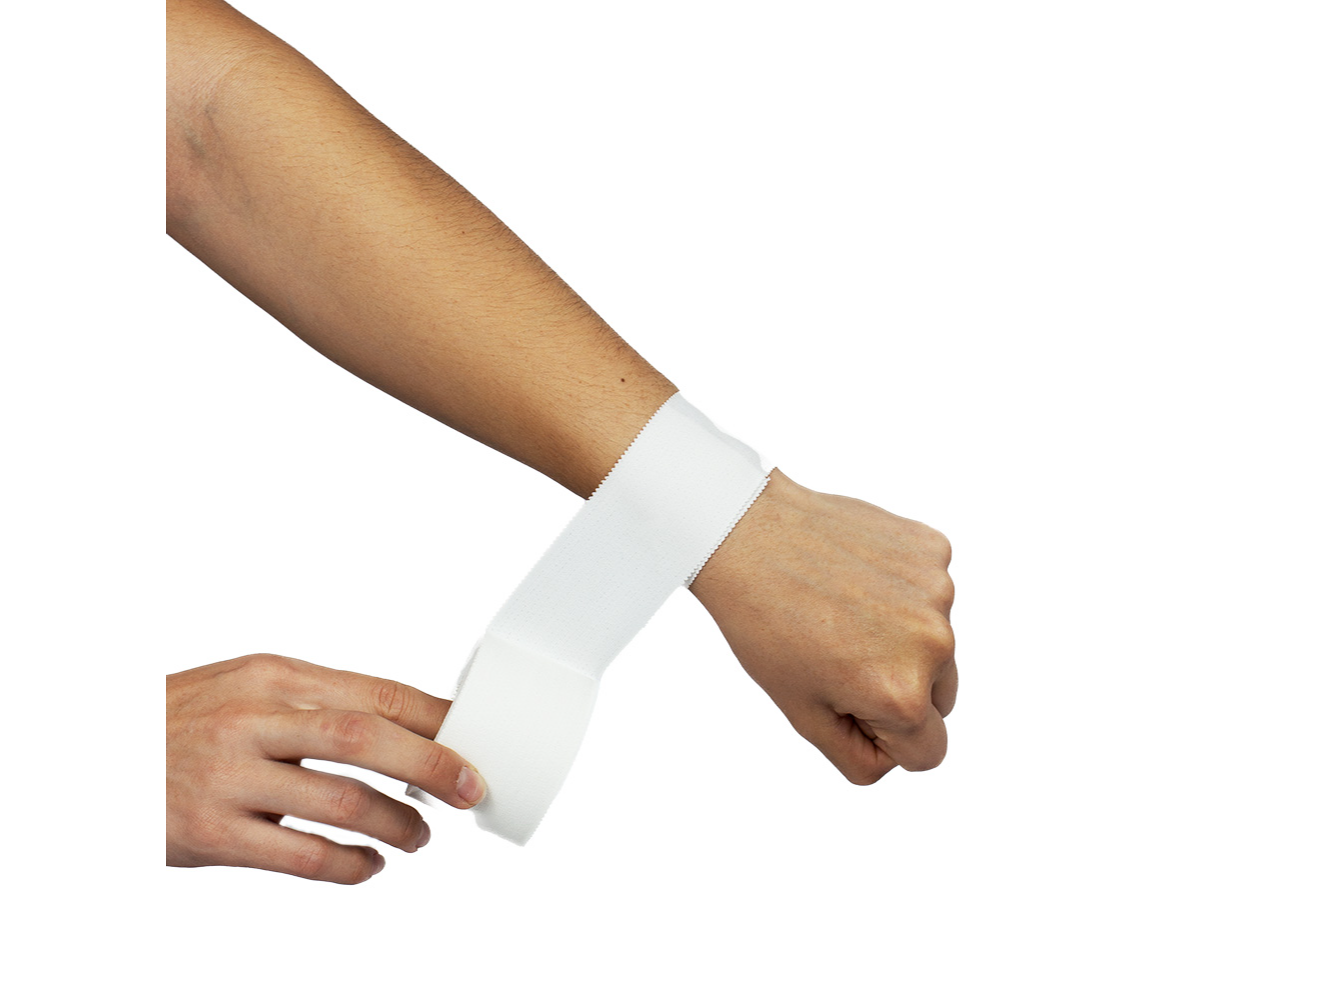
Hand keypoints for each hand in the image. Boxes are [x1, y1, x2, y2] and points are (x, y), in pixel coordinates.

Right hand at [166, 653, 484, 883]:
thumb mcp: (248, 687)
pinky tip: (369, 866)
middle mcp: (254, 719)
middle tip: (469, 789)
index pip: (375, 692)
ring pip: (341, 801)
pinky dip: (350, 866)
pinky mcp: (212, 832)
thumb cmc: (185, 721)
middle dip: (432, 766)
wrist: (105, 751)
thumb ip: (317, 703)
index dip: (435, 719)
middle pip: (366, 738)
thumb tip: (408, 727)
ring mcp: (230, 776)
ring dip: (397, 824)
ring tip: (420, 837)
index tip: (473, 741)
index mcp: (275, 676)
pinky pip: (301, 855)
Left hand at [690, 469, 956, 782]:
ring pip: (935, 642)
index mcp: (903, 694)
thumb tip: (896, 756)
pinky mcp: (932, 549)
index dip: (884, 735)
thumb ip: (859, 757)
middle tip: (839, 653)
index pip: (928, 751)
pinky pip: (929, 592)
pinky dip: (900, 589)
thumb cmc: (763, 623)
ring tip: (843, 610)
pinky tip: (855, 577)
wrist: (744, 534)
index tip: (847, 701)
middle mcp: (934, 643)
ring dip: (900, 636)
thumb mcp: (802, 714)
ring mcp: (938, 590)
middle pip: (941, 697)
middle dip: (899, 686)